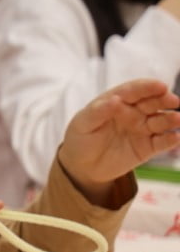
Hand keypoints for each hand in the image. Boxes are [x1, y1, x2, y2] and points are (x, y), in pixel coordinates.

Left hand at [58, 78, 179, 199]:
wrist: (82, 165)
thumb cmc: (81, 138)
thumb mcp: (83, 123)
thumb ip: (98, 111)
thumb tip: (115, 99)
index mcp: (118, 102)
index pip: (135, 91)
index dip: (148, 87)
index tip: (161, 86)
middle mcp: (134, 113)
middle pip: (153, 103)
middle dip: (164, 100)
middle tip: (173, 101)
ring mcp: (143, 129)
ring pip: (161, 121)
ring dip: (171, 119)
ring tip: (177, 119)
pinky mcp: (148, 147)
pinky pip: (162, 142)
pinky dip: (170, 140)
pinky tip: (175, 138)